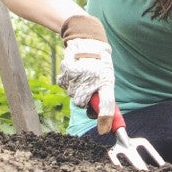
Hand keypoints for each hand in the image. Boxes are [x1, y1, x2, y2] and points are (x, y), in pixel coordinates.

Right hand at [56, 15, 115, 133]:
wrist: (87, 41)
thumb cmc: (100, 63)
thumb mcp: (107, 78)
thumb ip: (105, 97)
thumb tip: (104, 121)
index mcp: (106, 81)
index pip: (106, 104)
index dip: (105, 119)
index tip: (103, 130)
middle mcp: (91, 80)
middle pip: (82, 104)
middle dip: (85, 102)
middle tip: (88, 90)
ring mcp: (77, 77)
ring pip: (72, 95)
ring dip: (76, 90)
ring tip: (83, 76)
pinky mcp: (65, 73)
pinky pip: (64, 86)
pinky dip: (68, 83)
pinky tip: (74, 73)